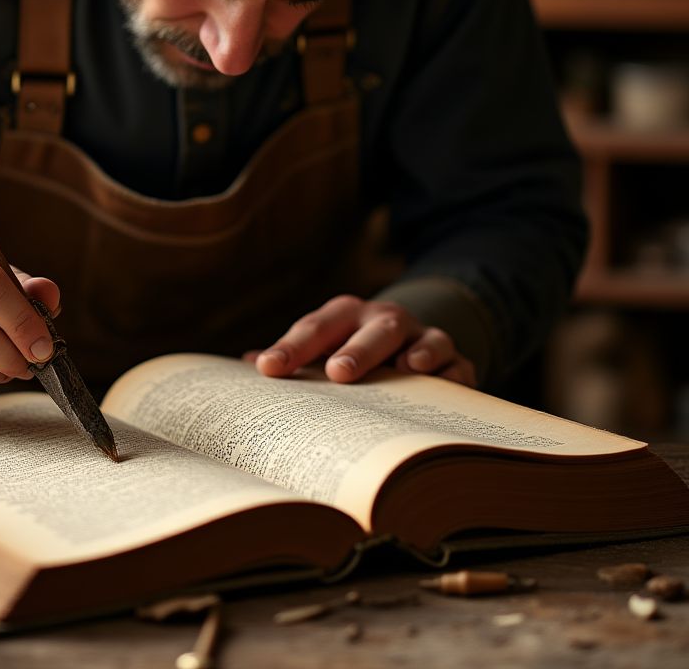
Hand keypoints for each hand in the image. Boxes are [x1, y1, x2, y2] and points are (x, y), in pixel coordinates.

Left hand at [249, 296, 475, 386]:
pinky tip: (445, 386)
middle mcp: (384, 320)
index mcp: (344, 315)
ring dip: (417, 352)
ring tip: (407, 368)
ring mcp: (423, 339)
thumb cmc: (348, 350)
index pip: (315, 327)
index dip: (291, 347)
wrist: (405, 342)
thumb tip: (242, 365)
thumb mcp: (319, 348)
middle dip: (357, 349)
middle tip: (338, 373)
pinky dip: (454, 375)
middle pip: (373, 328)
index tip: (267, 369)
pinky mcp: (454, 362)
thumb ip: (290, 358)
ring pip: (424, 339)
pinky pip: (459, 366)